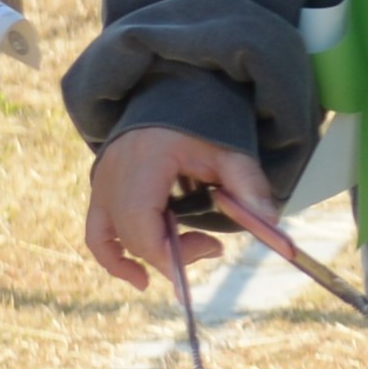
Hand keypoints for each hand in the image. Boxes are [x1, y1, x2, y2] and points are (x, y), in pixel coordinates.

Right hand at [85, 121, 280, 297]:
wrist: (170, 92)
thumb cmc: (200, 121)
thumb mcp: (229, 149)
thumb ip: (248, 183)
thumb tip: (270, 221)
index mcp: (142, 163)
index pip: (143, 225)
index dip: (172, 253)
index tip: (213, 249)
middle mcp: (112, 176)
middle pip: (132, 235)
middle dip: (171, 253)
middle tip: (211, 246)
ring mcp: (101, 183)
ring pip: (108, 236)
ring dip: (140, 258)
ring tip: (175, 273)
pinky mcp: (100, 190)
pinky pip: (96, 232)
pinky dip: (113, 256)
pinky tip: (138, 276)